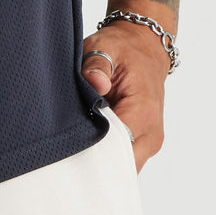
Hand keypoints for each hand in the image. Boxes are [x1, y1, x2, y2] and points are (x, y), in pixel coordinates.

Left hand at [82, 19, 169, 168]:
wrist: (145, 48)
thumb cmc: (124, 50)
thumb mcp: (105, 47)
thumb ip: (97, 65)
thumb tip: (96, 83)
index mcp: (144, 111)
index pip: (118, 149)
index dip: (91, 151)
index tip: (68, 147)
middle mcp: (151, 133)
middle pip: (119, 166)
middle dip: (92, 162)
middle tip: (64, 151)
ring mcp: (148, 142)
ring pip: (120, 168)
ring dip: (98, 160)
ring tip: (76, 144)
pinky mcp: (142, 144)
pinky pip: (122, 161)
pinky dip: (104, 157)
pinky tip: (87, 144)